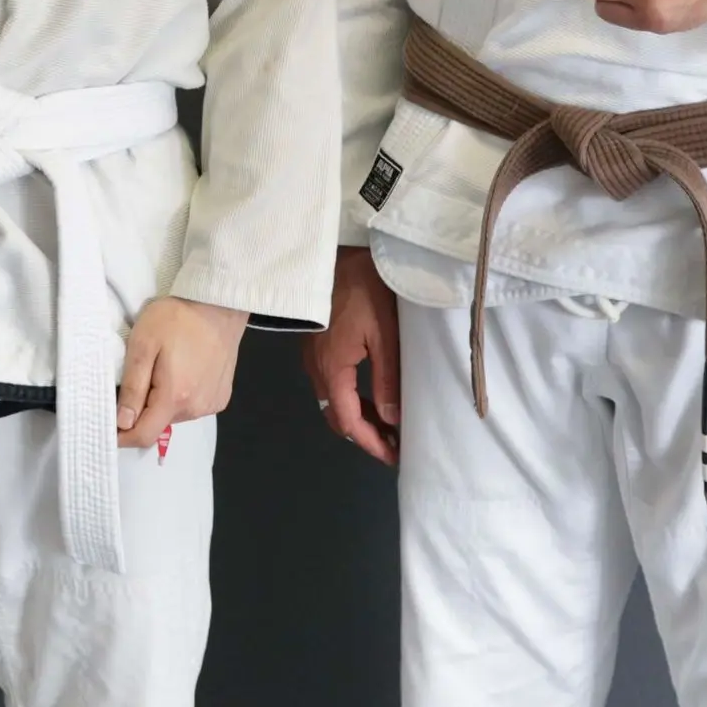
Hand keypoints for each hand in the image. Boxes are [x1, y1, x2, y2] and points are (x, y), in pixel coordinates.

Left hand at [116, 294, 246, 448]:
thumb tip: (122, 422)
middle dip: (142, 411)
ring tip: (161, 368)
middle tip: (137, 377)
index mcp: (176, 397)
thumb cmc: (178, 318)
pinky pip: (193, 406)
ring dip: (162, 402)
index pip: (144, 434)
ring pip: (176, 415)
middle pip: (159, 424)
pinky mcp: (222, 396)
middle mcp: (197, 408)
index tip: (108, 428)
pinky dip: (181, 396)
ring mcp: (212, 404)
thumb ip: (133, 386)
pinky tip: (182, 370)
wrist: (218, 303)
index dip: (122, 437)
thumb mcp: (144, 344)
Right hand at [301, 245, 399, 465]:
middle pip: (336, 415)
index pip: (348, 421)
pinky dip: (349, 396)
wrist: (335, 249)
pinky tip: (368, 393)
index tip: (394, 457)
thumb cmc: (363, 289)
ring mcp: (311, 354)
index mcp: (332, 368)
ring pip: (331, 399)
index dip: (370, 443)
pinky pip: (329, 382)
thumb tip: (392, 420)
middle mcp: (316, 367)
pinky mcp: (315, 342)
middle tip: (394, 443)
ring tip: (387, 422)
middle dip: (364, 434)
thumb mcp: (383, 334)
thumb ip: (386, 379)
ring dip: (357, 415)